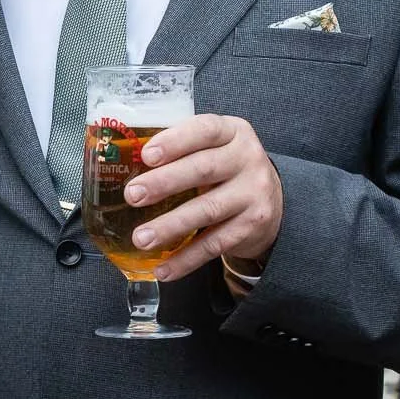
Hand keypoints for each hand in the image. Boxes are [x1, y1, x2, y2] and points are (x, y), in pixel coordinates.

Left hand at [122, 114, 282, 282]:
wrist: (274, 201)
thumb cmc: (227, 169)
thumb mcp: (215, 148)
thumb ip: (183, 149)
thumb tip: (126, 163)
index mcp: (233, 132)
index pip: (205, 130)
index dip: (175, 141)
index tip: (147, 155)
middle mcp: (248, 159)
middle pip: (203, 169)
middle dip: (164, 183)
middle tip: (132, 195)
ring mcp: (253, 194)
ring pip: (207, 210)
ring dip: (170, 226)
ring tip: (141, 238)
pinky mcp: (252, 226)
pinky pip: (214, 244)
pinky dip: (187, 259)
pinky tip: (164, 268)